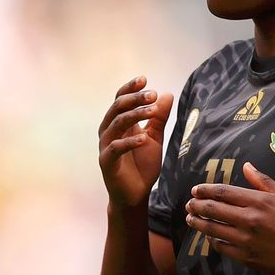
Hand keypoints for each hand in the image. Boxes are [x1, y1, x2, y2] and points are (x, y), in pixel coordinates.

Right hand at [99, 76, 173, 208]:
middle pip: (117, 107)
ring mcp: (106, 146)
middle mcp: (109, 131)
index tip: (144, 79)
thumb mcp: (155, 138)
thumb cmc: (143, 165)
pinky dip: (129, 142)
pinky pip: (115, 148)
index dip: (130, 88)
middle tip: (152, 94)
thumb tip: (167, 94)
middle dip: (135, 99)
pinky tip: (143, 138)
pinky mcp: (106, 163)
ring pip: (116, 124)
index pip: (120, 99)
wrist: (136, 195)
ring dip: (135, 115)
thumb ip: (159, 118)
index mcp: (119, 123)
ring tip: (152, 111)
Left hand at [185, 162, 274, 274]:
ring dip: (198, 223)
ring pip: (213, 229)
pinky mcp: (247, 257)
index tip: (195, 189)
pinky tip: (209, 236)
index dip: (205, 190)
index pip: (223, 192)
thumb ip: (262, 180)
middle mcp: (249, 220)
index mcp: (258, 201)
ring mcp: (246, 240)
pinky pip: (222, 247)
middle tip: (189, 203)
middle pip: (213, 209)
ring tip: (190, 219)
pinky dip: (212, 240)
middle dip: (196, 205)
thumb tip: (245, 165)